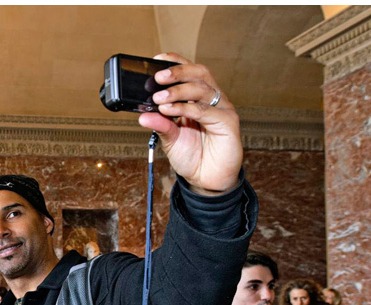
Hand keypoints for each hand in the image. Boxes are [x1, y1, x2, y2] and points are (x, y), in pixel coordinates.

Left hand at [137, 53, 242, 194]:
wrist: (206, 180)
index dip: (175, 62)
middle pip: (198, 73)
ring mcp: (221, 108)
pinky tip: (171, 110)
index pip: (189, 72)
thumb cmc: (192, 156)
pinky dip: (187, 108)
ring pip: (202, 89)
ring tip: (159, 98)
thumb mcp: (170, 139)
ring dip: (178, 91)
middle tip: (157, 78)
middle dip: (177, 72)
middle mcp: (211, 99)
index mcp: (197, 98)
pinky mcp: (228, 121)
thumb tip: (142, 116)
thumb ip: (159, 126)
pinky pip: (206, 110)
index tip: (156, 59)